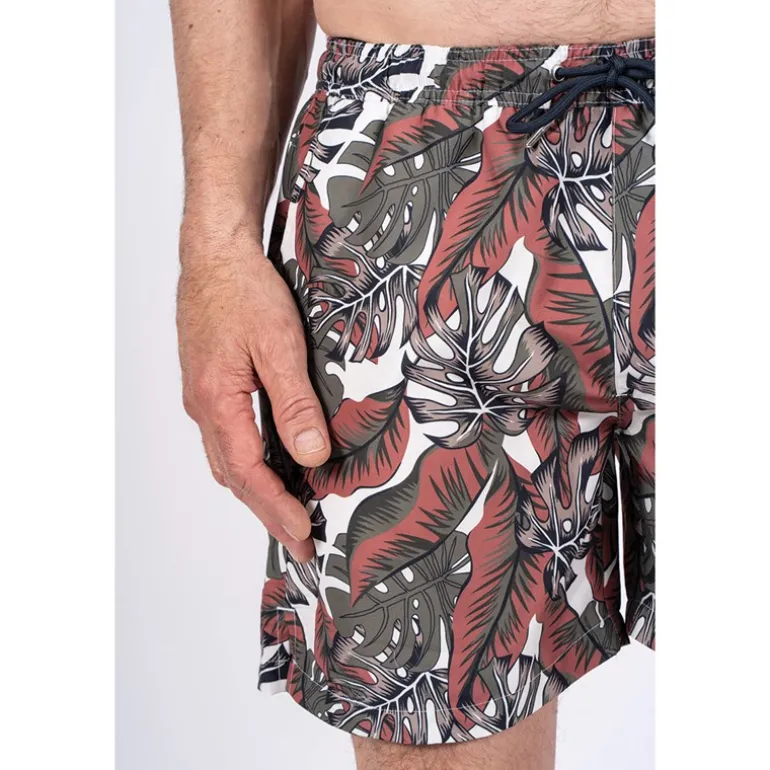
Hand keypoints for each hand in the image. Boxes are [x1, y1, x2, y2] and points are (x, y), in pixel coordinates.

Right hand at [177, 221, 329, 561]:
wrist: (214, 255)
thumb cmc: (243, 292)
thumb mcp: (278, 345)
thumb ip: (294, 404)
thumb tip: (312, 456)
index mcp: (218, 403)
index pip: (250, 474)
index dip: (277, 509)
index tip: (303, 536)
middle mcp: (205, 408)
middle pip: (236, 477)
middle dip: (268, 513)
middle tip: (299, 542)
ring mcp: (204, 399)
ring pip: (230, 462)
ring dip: (258, 492)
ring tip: (287, 515)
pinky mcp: (211, 387)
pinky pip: (229, 440)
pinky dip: (250, 465)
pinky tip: (270, 466)